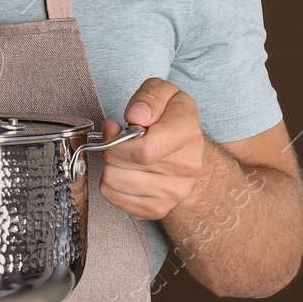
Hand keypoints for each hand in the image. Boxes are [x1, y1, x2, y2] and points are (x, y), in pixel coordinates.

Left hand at [98, 78, 204, 220]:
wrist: (190, 151)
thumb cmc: (172, 119)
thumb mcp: (165, 92)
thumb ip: (149, 97)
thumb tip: (136, 116)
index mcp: (188, 134)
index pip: (144, 151)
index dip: (118, 139)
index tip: (116, 128)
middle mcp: (186, 168)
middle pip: (121, 167)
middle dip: (111, 150)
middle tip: (120, 140)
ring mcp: (173, 193)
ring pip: (113, 182)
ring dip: (111, 166)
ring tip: (126, 155)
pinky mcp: (158, 209)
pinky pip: (113, 198)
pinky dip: (113, 183)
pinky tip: (127, 171)